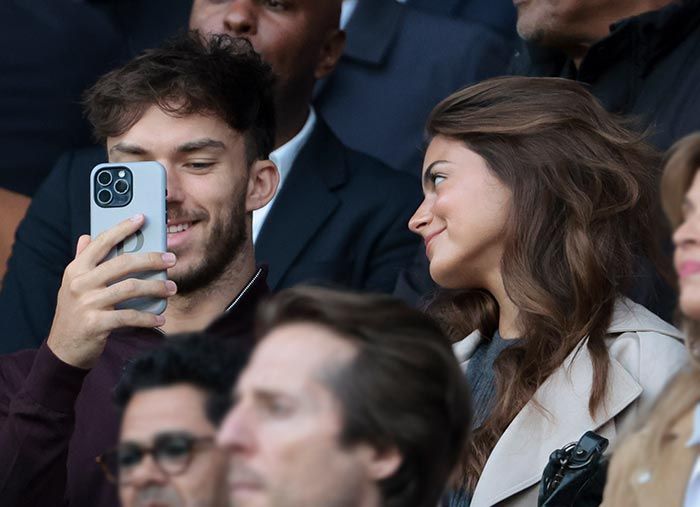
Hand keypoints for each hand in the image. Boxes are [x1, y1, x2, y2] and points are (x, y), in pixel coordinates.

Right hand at [47, 214, 176, 368]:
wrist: (63, 350)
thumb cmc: (74, 313)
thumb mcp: (72, 285)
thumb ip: (82, 261)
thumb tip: (87, 236)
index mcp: (75, 270)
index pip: (101, 242)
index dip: (122, 228)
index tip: (141, 218)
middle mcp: (79, 283)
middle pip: (123, 263)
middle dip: (151, 259)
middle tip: (171, 259)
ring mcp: (87, 303)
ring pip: (131, 288)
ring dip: (156, 287)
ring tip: (171, 288)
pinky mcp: (95, 324)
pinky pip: (130, 316)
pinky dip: (148, 317)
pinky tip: (160, 318)